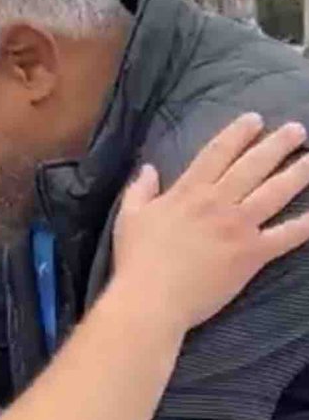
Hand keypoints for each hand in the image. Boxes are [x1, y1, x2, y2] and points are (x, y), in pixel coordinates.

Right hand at [113, 114, 308, 333]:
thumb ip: (139, 190)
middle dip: (277, 145)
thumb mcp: (128, 217)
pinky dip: (304, 225)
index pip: (219, 153)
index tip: (255, 120)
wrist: (152, 299)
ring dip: (298, 173)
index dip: (238, 133)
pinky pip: (285, 236)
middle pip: (254, 166)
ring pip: (275, 193)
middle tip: (297, 130)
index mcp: (189, 192)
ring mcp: (239, 227)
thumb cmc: (136, 260)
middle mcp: (219, 202)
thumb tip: (148, 169)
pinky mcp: (252, 255)